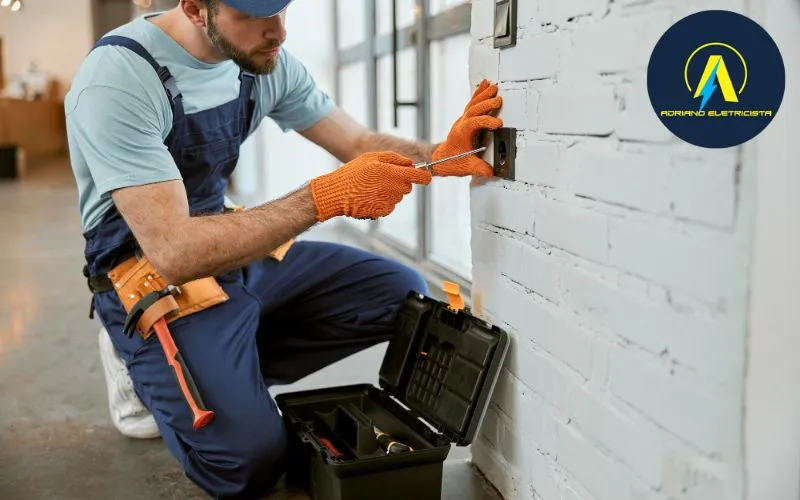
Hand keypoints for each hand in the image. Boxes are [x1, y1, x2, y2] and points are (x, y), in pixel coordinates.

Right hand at [309, 152, 431, 221]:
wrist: (336, 193)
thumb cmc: (353, 173)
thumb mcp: (371, 157)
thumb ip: (394, 158)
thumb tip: (410, 163)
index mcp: (393, 173)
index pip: (419, 176)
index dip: (424, 176)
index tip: (425, 177)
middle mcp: (394, 189)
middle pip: (408, 187)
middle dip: (399, 183)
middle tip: (382, 179)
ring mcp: (389, 202)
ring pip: (397, 197)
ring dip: (389, 192)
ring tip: (371, 188)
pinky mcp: (383, 212)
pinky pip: (389, 206)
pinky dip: (382, 202)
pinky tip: (369, 197)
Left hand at [432, 80, 503, 176]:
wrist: (441, 158)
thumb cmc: (452, 162)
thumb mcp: (466, 167)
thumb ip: (478, 169)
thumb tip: (490, 172)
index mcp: (461, 134)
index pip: (473, 123)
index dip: (486, 122)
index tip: (498, 124)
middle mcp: (461, 124)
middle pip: (473, 110)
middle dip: (486, 104)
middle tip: (499, 100)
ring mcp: (463, 120)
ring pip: (473, 104)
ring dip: (483, 95)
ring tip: (494, 87)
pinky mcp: (466, 118)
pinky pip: (472, 103)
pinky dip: (479, 93)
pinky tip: (486, 84)